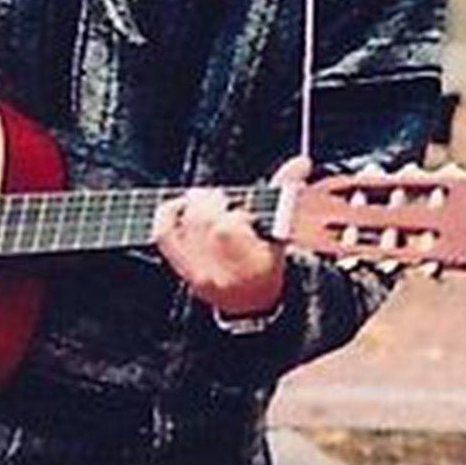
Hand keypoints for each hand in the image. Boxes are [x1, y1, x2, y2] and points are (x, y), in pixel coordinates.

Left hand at [152, 155, 308, 319]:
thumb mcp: (281, 233)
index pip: (228, 227)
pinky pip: (164, 234)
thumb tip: (301, 162)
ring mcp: (199, 272)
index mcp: (253, 266)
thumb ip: (286, 194)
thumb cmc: (266, 263)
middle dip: (212, 202)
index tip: (244, 211)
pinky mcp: (182, 268)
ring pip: (187, 224)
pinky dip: (168, 213)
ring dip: (195, 205)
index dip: (234, 211)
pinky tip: (180, 206)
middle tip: (221, 199)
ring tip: (205, 203)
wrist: (248, 302)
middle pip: (204, 221)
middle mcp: (223, 274)